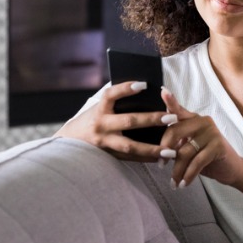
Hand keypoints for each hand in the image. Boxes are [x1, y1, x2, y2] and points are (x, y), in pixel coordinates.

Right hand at [54, 81, 177, 162]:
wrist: (71, 141)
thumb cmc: (92, 118)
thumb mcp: (100, 107)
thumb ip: (118, 102)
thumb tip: (147, 92)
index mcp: (100, 109)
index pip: (111, 95)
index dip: (125, 89)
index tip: (144, 84)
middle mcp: (101, 125)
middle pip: (128, 122)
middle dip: (151, 119)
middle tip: (171, 118)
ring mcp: (105, 142)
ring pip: (131, 147)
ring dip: (152, 149)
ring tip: (171, 151)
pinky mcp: (109, 155)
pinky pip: (131, 158)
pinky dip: (147, 158)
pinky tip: (162, 157)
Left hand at [160, 87, 242, 188]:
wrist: (230, 168)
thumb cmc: (206, 158)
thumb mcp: (189, 147)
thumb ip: (177, 142)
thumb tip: (157, 148)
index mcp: (193, 119)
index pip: (178, 109)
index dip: (170, 101)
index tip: (162, 91)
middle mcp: (203, 121)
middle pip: (175, 131)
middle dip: (164, 150)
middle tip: (161, 165)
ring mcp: (212, 132)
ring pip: (185, 151)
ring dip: (177, 170)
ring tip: (174, 182)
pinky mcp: (218, 145)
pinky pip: (197, 162)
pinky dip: (188, 175)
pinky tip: (183, 184)